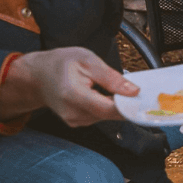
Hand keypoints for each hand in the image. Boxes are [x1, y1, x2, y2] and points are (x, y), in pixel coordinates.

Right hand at [0, 47, 138, 126]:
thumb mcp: (88, 60)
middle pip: (109, 114)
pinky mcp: (77, 122)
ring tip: (117, 88)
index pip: (108, 109)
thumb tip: (133, 90)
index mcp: (73, 95)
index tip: (145, 100)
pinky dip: (107, 106)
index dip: (129, 107)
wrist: (38, 75)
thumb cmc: (61, 63)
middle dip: (126, 104)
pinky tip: (106, 94)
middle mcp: (73, 113)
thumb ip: (111, 77)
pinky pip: (99, 116)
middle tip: (140, 90)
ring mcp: (74, 120)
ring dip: (116, 105)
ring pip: (106, 116)